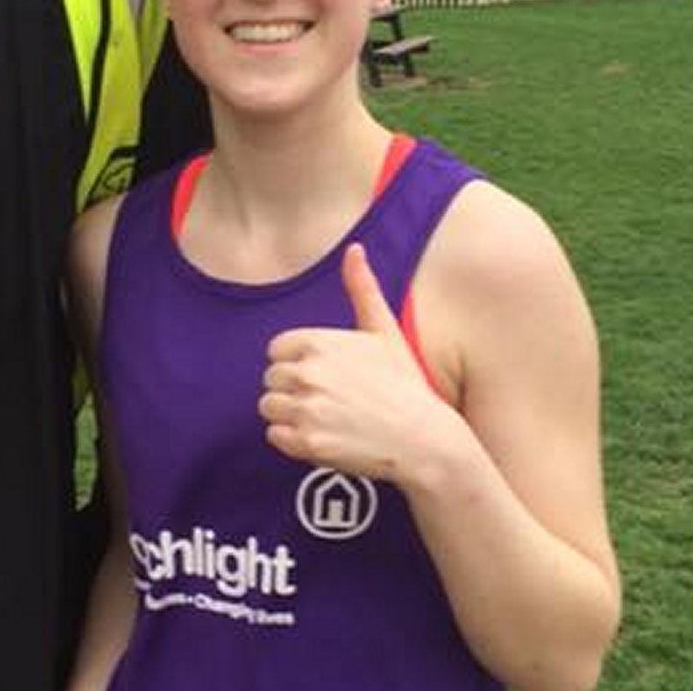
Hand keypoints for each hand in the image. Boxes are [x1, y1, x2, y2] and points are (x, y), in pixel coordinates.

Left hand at [259, 243, 460, 482]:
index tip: (326, 374)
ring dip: (290, 414)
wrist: (423, 439)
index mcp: (318, 342)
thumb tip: (354, 248)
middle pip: (271, 379)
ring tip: (326, 417)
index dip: (298, 362)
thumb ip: (361, 288)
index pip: (276, 350)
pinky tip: (323, 436)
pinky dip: (292, 439)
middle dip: (293, 389)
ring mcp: (307, 410)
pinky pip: (275, 436)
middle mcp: (308, 374)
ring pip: (269, 407)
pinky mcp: (308, 444)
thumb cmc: (404, 383)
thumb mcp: (384, 331)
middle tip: (330, 399)